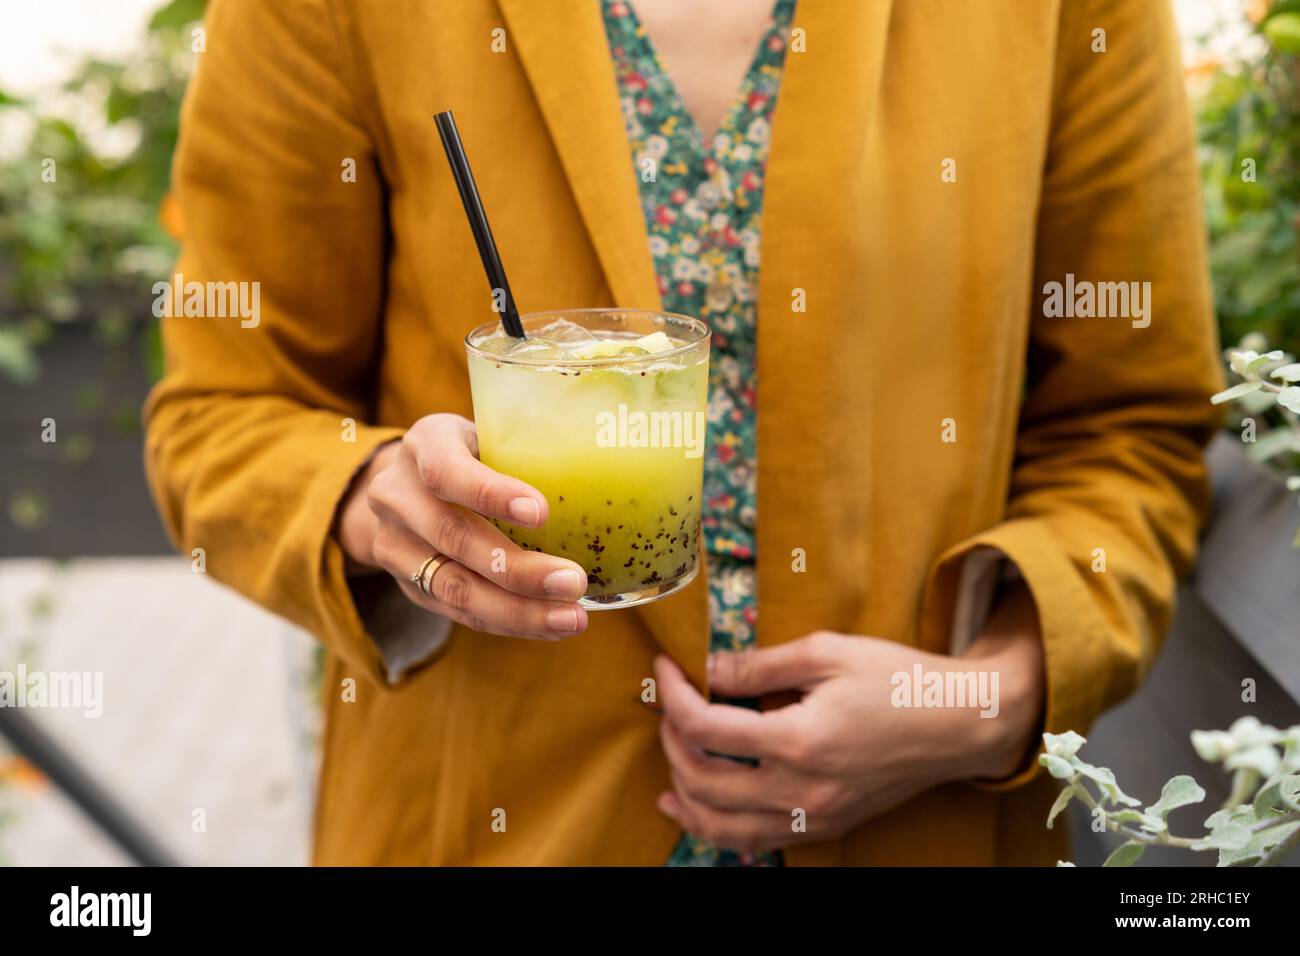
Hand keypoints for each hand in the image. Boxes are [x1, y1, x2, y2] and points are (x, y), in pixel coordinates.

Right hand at [335, 413, 589, 639]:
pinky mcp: (409, 585)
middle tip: (573, 581)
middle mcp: (398, 495)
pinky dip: (508, 621)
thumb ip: (526, 449)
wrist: (403, 485)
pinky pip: (459, 612)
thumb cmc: (472, 453)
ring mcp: (395, 545)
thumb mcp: (488, 433)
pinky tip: (551, 624)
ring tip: (571, 617)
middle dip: (517, 568)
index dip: (491, 494)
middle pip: (454, 538)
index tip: (541, 513)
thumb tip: (606, 470)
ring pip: (454, 587)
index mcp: (425, 444)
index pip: (447, 471)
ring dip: (517, 610)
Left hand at [654, 586, 1044, 852]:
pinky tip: (697, 806)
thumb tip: (707, 669)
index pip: (704, 727)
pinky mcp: (826, 825)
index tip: (665, 668)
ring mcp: (814, 816)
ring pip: (721, 827)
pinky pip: (756, 842)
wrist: (958, 723)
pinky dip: (717, 827)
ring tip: (669, 762)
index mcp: (798, 740)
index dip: (672, 695)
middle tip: (669, 707)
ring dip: (684, 795)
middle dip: (670, 742)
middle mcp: (801, 790)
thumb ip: (759, 665)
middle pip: (702, 781)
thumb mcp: (825, 651)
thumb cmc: (896, 678)